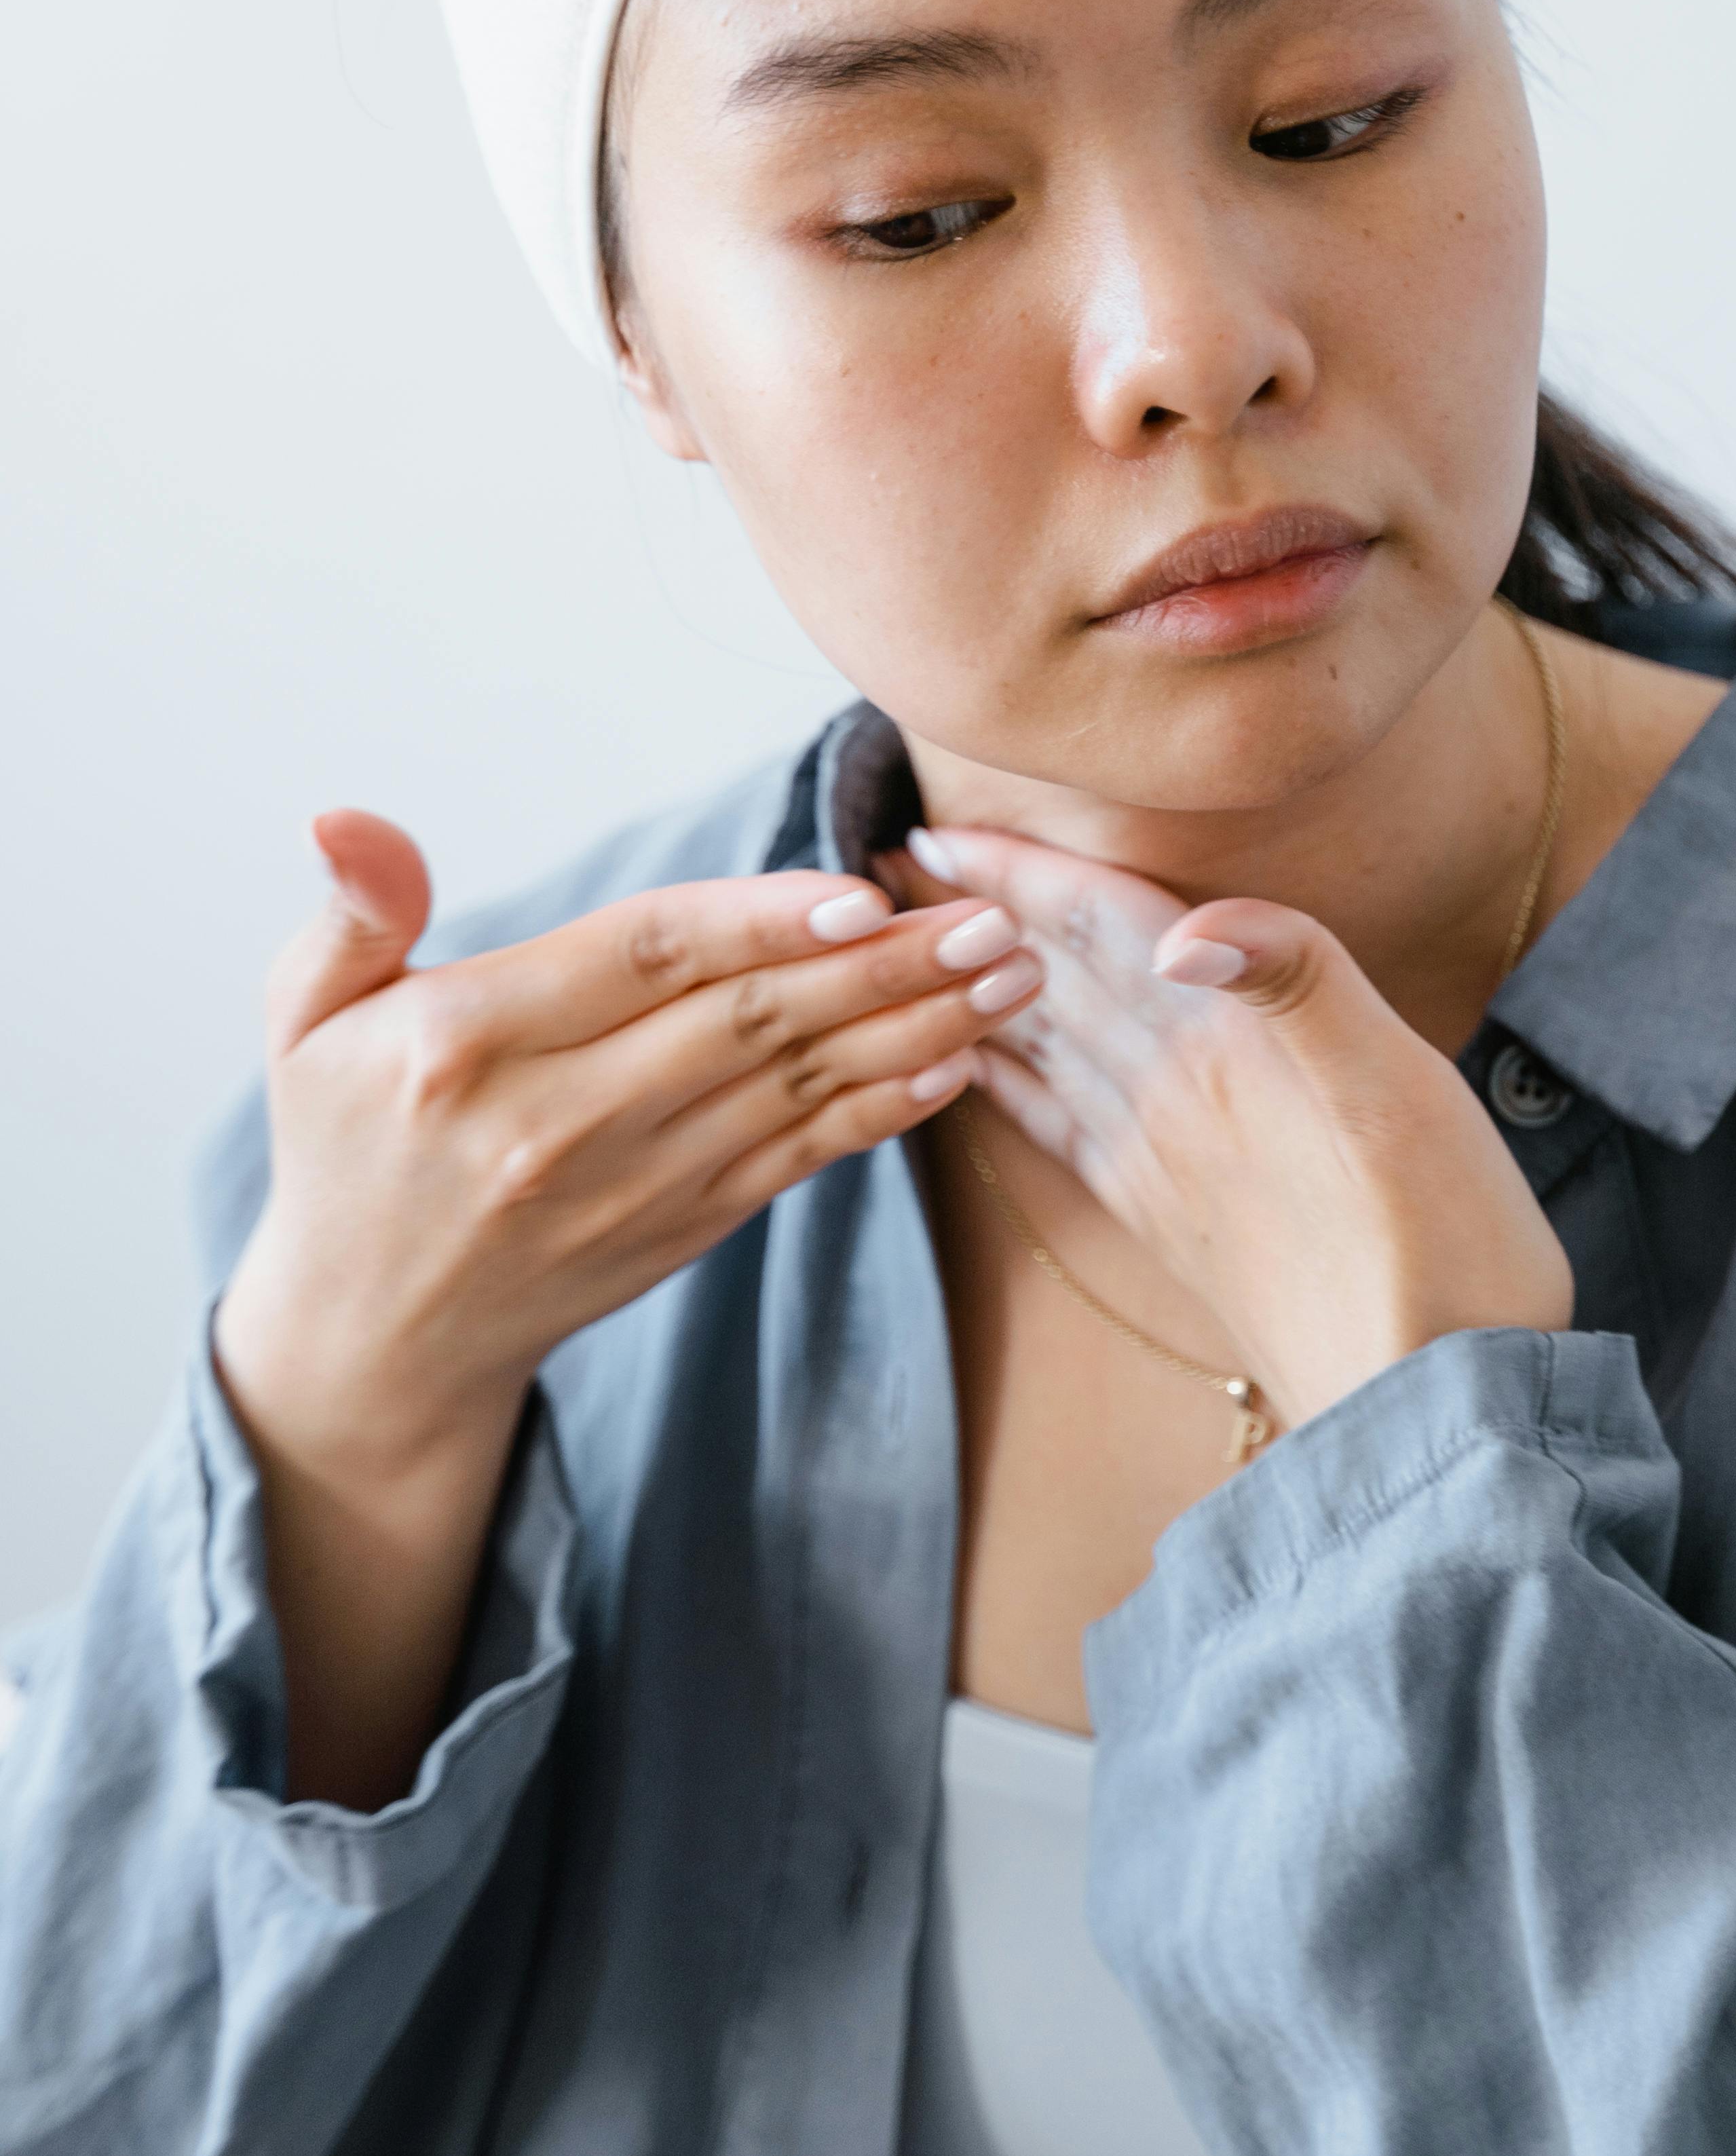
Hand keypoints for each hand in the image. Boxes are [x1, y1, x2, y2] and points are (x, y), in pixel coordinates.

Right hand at [211, 811, 1039, 1803]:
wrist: (376, 1335)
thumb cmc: (346, 1147)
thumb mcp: (305, 1021)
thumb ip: (352, 914)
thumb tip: (348, 821)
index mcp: (470, 1046)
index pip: (640, 961)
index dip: (755, 922)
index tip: (859, 891)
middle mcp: (560, 1122)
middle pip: (746, 1023)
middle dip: (883, 967)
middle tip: (991, 919)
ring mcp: (631, 1184)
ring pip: (794, 1090)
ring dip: (914, 1029)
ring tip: (1011, 977)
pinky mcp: (683, 1226)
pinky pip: (799, 1160)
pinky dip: (883, 1112)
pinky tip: (960, 1064)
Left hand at [909, 825, 1573, 1433]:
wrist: (1433, 1405)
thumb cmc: (1446, 1243)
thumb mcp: (1401, 1091)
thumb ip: (1300, 985)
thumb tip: (1184, 929)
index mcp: (1226, 1049)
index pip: (1102, 931)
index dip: (1022, 874)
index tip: (930, 827)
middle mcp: (1173, 1101)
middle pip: (1057, 980)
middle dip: (980, 915)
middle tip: (892, 866)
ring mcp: (1163, 1168)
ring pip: (1049, 1051)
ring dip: (986, 990)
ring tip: (923, 943)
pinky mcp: (1171, 1227)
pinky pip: (1066, 1133)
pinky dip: (1016, 1088)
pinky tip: (986, 1075)